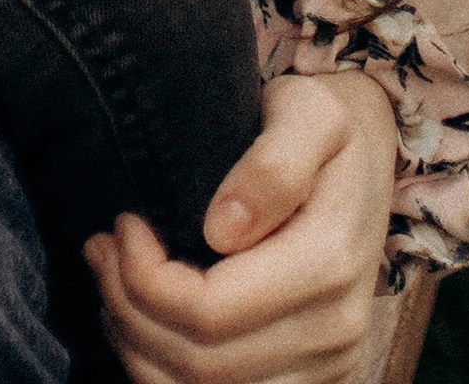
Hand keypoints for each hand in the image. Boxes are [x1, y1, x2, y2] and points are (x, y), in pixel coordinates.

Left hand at [84, 72, 397, 381]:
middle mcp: (334, 330)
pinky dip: (165, 370)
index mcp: (328, 265)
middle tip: (100, 249)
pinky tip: (144, 318)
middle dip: (129, 309)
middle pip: (200, 365)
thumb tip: (223, 229)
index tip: (124, 223)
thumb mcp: (309, 111)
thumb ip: (273, 163)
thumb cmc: (322, 128)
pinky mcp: (310, 380)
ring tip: (112, 282)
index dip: (144, 278)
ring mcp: (327, 366)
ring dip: (138, 346)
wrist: (367, 163)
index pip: (209, 311)